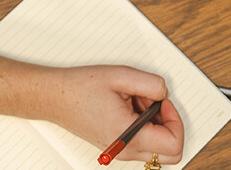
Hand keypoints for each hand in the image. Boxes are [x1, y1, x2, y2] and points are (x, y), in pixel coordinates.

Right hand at [42, 66, 184, 164]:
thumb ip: (152, 84)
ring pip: (157, 147)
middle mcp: (125, 149)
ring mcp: (121, 151)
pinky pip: (143, 142)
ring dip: (155, 123)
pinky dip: (144, 125)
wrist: (55, 97)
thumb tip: (165, 93)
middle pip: (170, 153)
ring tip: (136, 101)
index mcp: (128, 135)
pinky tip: (129, 106)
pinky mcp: (117, 147)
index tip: (163, 102)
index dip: (175, 119)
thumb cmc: (79, 88)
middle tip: (154, 103)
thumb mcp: (121, 76)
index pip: (173, 144)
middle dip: (168, 124)